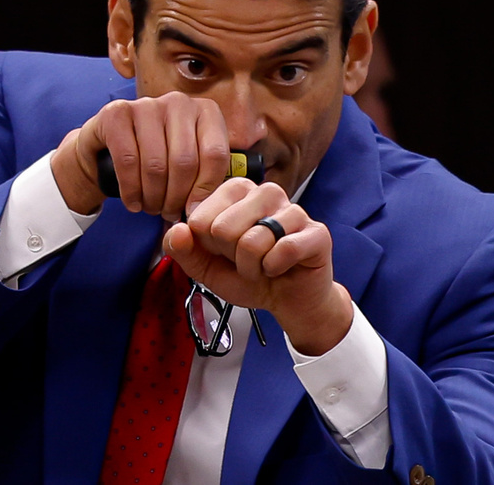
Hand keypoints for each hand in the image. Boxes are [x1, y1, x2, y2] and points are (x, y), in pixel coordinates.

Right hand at [50, 92, 231, 220]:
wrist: (108, 148)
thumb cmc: (158, 160)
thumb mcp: (190, 164)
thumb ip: (208, 179)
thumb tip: (210, 208)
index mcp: (206, 111)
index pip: (216, 155)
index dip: (205, 189)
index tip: (194, 210)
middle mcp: (179, 102)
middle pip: (185, 162)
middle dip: (176, 198)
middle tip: (168, 213)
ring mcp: (146, 104)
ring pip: (156, 164)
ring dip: (153, 197)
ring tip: (151, 208)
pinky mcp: (116, 113)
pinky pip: (128, 161)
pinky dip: (131, 190)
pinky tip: (132, 202)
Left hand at [163, 178, 353, 355]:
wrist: (287, 300)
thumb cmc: (248, 275)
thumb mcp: (205, 267)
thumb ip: (183, 249)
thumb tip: (177, 230)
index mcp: (236, 192)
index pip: (199, 217)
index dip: (208, 246)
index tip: (224, 251)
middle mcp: (265, 192)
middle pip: (223, 228)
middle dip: (231, 257)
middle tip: (246, 260)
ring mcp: (294, 210)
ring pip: (253, 241)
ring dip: (252, 267)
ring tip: (263, 266)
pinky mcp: (316, 232)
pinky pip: (283, 251)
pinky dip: (274, 270)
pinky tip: (281, 268)